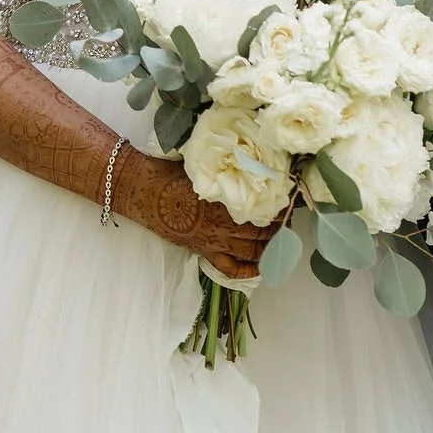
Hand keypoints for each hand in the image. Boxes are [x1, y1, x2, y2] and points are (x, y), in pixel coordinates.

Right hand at [112, 150, 273, 279]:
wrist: (144, 191)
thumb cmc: (171, 173)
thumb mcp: (205, 166)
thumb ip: (227, 170)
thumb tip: (245, 161)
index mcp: (229, 198)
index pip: (265, 207)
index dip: (280, 208)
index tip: (288, 203)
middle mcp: (226, 222)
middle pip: (263, 231)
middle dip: (279, 229)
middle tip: (287, 223)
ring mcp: (215, 239)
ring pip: (252, 250)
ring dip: (269, 248)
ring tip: (278, 242)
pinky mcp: (204, 251)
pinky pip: (230, 268)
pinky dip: (247, 271)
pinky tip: (259, 269)